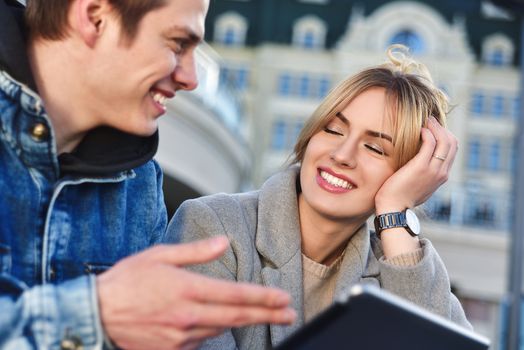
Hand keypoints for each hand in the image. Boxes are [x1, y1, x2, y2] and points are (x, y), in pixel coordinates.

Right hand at [97, 236, 295, 349]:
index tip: (283, 299)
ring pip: (220, 330)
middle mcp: (188, 316)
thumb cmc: (128, 280)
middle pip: (237, 317)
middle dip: (267, 315)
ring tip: (260, 314)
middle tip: (289, 313)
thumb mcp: (161, 256)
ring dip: (240, 322)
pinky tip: (216, 323)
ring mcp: (180, 337)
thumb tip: (223, 242)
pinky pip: (200, 341)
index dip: (263, 298)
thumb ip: (196, 252)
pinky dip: (212, 331)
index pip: (235, 296)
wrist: (95, 314)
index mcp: (188, 289)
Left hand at [375, 116, 457, 213]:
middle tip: (430, 120)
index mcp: (442, 176)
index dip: (445, 135)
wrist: (394, 209)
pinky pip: (430, 143)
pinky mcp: (421, 167)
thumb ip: (422, 174)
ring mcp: (433, 170)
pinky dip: (427, 133)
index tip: (433, 128)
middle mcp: (442, 172)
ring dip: (436, 127)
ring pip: (444, 140)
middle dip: (442, 128)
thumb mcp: (417, 185)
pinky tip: (419, 130)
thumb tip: (418, 163)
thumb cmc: (400, 197)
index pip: (452, 150)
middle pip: (452, 143)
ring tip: (426, 121)